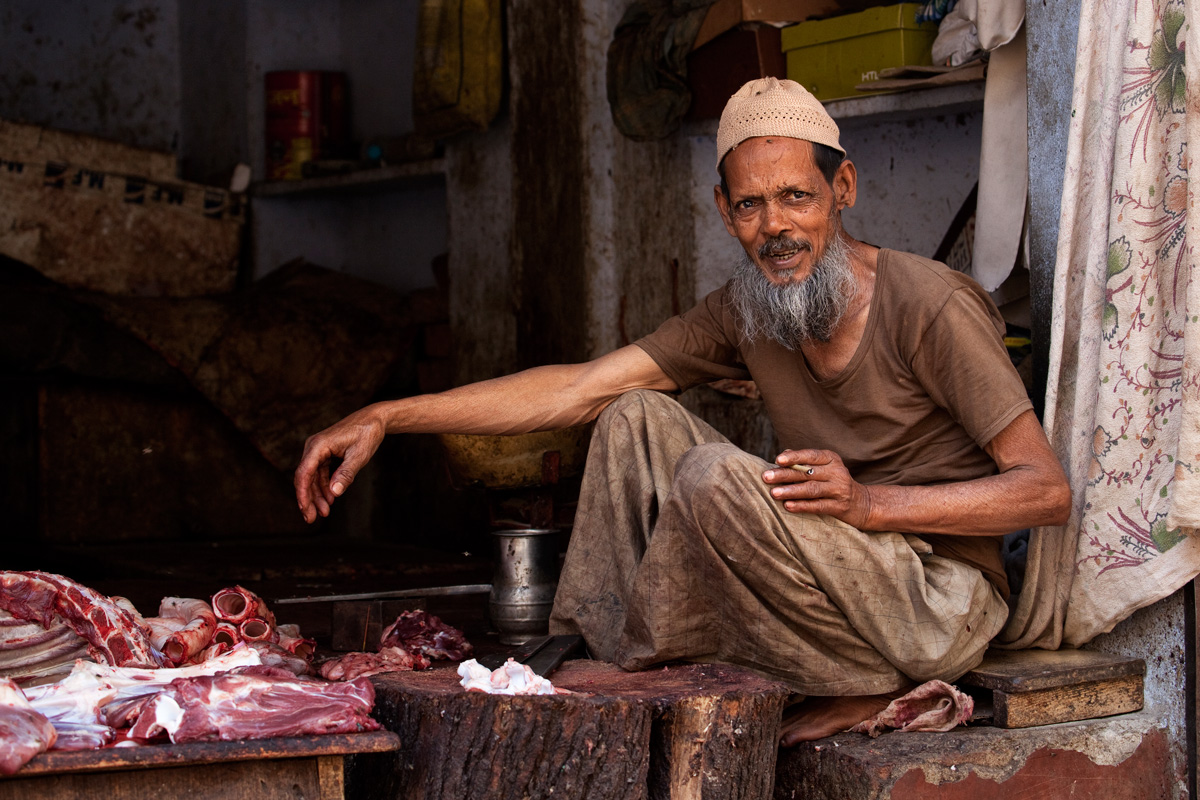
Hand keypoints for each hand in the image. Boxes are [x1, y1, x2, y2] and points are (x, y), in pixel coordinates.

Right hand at [293, 405, 386, 523]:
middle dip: (308, 499)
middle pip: (305, 477)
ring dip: (317, 495)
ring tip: (325, 512)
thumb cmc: (367, 434)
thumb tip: (334, 493)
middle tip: (312, 519)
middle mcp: (313, 447)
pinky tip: (330, 499)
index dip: (303, 493)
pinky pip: (320, 473)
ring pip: (312, 478)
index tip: (306, 510)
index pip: (304, 472)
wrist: (374, 419)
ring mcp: (318, 450)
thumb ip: (346, 474)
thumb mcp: (359, 456)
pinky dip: (324, 487)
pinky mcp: (324, 454)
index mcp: (318, 445)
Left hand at [761, 449, 872, 528]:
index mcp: (831, 459)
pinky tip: (788, 506)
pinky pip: (818, 506)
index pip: (811, 455)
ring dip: (791, 491)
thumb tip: (783, 454)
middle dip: (785, 475)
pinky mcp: (839, 507)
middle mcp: (837, 472)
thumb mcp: (824, 468)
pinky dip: (802, 506)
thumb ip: (804, 461)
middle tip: (766, 477)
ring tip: (774, 493)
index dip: (794, 457)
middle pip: (807, 472)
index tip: (778, 459)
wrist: (863, 504)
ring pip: (812, 489)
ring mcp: (839, 490)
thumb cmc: (834, 482)